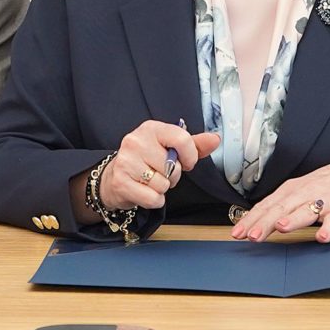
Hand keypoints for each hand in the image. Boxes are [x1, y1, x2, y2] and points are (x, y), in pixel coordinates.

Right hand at [94, 120, 221, 213]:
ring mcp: (126, 161)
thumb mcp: (169, 148)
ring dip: (161, 189)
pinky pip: (153, 198)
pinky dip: (153, 200)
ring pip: (163, 184)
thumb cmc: (146, 161)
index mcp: (151, 128)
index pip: (182, 139)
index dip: (190, 156)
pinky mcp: (121, 182)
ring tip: (149, 181)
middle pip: (173, 167)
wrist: (114, 177)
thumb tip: (214, 139)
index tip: (186, 163)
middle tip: (160, 172)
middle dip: (172, 176)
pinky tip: (144, 191)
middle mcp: (136, 141)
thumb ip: (194, 144)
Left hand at [228, 158, 329, 242]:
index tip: (237, 233)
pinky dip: (329, 230)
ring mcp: (324, 203)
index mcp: (290, 191)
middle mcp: (304, 195)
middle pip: (281, 210)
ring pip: (306, 212)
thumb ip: (278, 208)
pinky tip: (322, 237)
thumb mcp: (297, 193)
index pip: (266, 207)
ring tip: (280, 227)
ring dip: (293, 220)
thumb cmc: (323, 188)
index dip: (251, 220)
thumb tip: (253, 222)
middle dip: (265, 223)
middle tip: (251, 236)